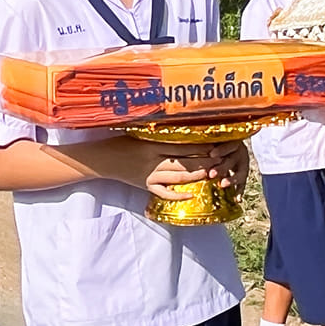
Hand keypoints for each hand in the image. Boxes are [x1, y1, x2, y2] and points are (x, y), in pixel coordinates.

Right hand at [128, 138, 246, 202]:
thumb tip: (181, 130)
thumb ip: (159, 134)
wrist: (104, 159)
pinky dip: (178, 195)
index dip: (200, 147)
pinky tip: (192, 195)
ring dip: (195, 177)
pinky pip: (164, 193)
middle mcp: (154, 160)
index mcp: (154, 145)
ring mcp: (150, 175)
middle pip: (184, 163)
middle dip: (203, 162)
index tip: (215, 145)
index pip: (182, 147)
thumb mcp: (140, 134)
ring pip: (177, 177)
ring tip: (211, 174)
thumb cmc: (122, 143)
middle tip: (220, 161)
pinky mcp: (146, 185)